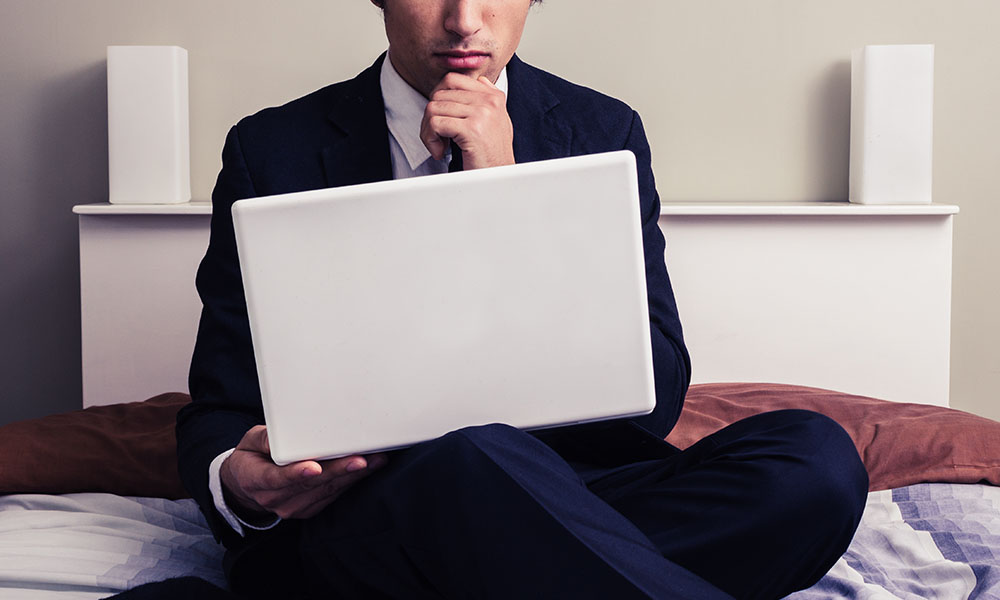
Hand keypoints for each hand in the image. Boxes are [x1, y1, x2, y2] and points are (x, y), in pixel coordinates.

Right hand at [220, 425, 386, 520]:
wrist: (248, 485)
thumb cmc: (252, 457)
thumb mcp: (250, 442)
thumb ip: (264, 439)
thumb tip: (279, 434)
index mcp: (257, 480)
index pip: (277, 478)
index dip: (297, 473)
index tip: (315, 467)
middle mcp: (276, 499)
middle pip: (310, 485)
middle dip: (338, 471)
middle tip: (360, 459)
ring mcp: (293, 507)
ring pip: (326, 491)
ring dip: (351, 476)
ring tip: (374, 460)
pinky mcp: (309, 508)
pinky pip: (332, 495)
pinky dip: (350, 481)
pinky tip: (367, 469)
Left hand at [420, 72, 514, 169]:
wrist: (499, 179)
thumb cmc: (493, 157)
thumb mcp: (497, 121)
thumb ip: (487, 100)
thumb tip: (479, 80)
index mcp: (493, 96)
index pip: (452, 80)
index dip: (438, 98)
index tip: (440, 118)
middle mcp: (489, 101)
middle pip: (439, 94)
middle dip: (430, 118)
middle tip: (436, 137)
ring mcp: (482, 114)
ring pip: (433, 109)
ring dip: (428, 131)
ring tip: (439, 146)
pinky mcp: (472, 129)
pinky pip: (435, 124)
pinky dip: (431, 140)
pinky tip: (440, 152)